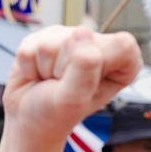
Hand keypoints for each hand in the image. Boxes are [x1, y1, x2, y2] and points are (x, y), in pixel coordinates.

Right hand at [2, 27, 142, 141]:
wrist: (28, 119)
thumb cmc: (57, 114)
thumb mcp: (76, 99)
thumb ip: (85, 67)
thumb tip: (82, 32)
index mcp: (122, 61)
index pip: (122, 45)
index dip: (100, 63)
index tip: (88, 83)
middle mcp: (97, 44)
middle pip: (80, 38)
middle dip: (64, 68)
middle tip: (63, 86)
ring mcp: (69, 37)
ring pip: (50, 43)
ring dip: (44, 69)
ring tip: (50, 82)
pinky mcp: (43, 36)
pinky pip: (30, 46)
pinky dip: (29, 67)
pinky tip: (37, 75)